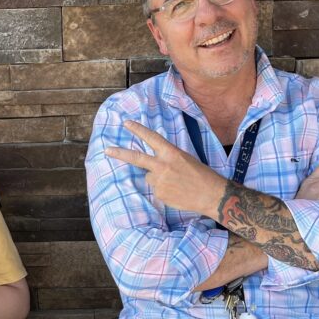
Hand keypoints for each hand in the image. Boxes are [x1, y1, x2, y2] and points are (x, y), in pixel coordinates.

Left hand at [105, 120, 222, 214]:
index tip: (126, 123)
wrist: (212, 194)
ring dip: (158, 180)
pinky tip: (177, 193)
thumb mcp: (185, 159)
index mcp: (171, 153)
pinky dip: (164, 191)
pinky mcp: (159, 194)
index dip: (138, 130)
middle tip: (107, 150)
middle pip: (137, 158)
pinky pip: (156, 190)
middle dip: (120, 153)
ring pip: (149, 178)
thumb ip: (167, 159)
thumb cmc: (202, 175)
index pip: (151, 138)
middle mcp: (163, 165)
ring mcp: (159, 181)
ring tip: (176, 184)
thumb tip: (151, 166)